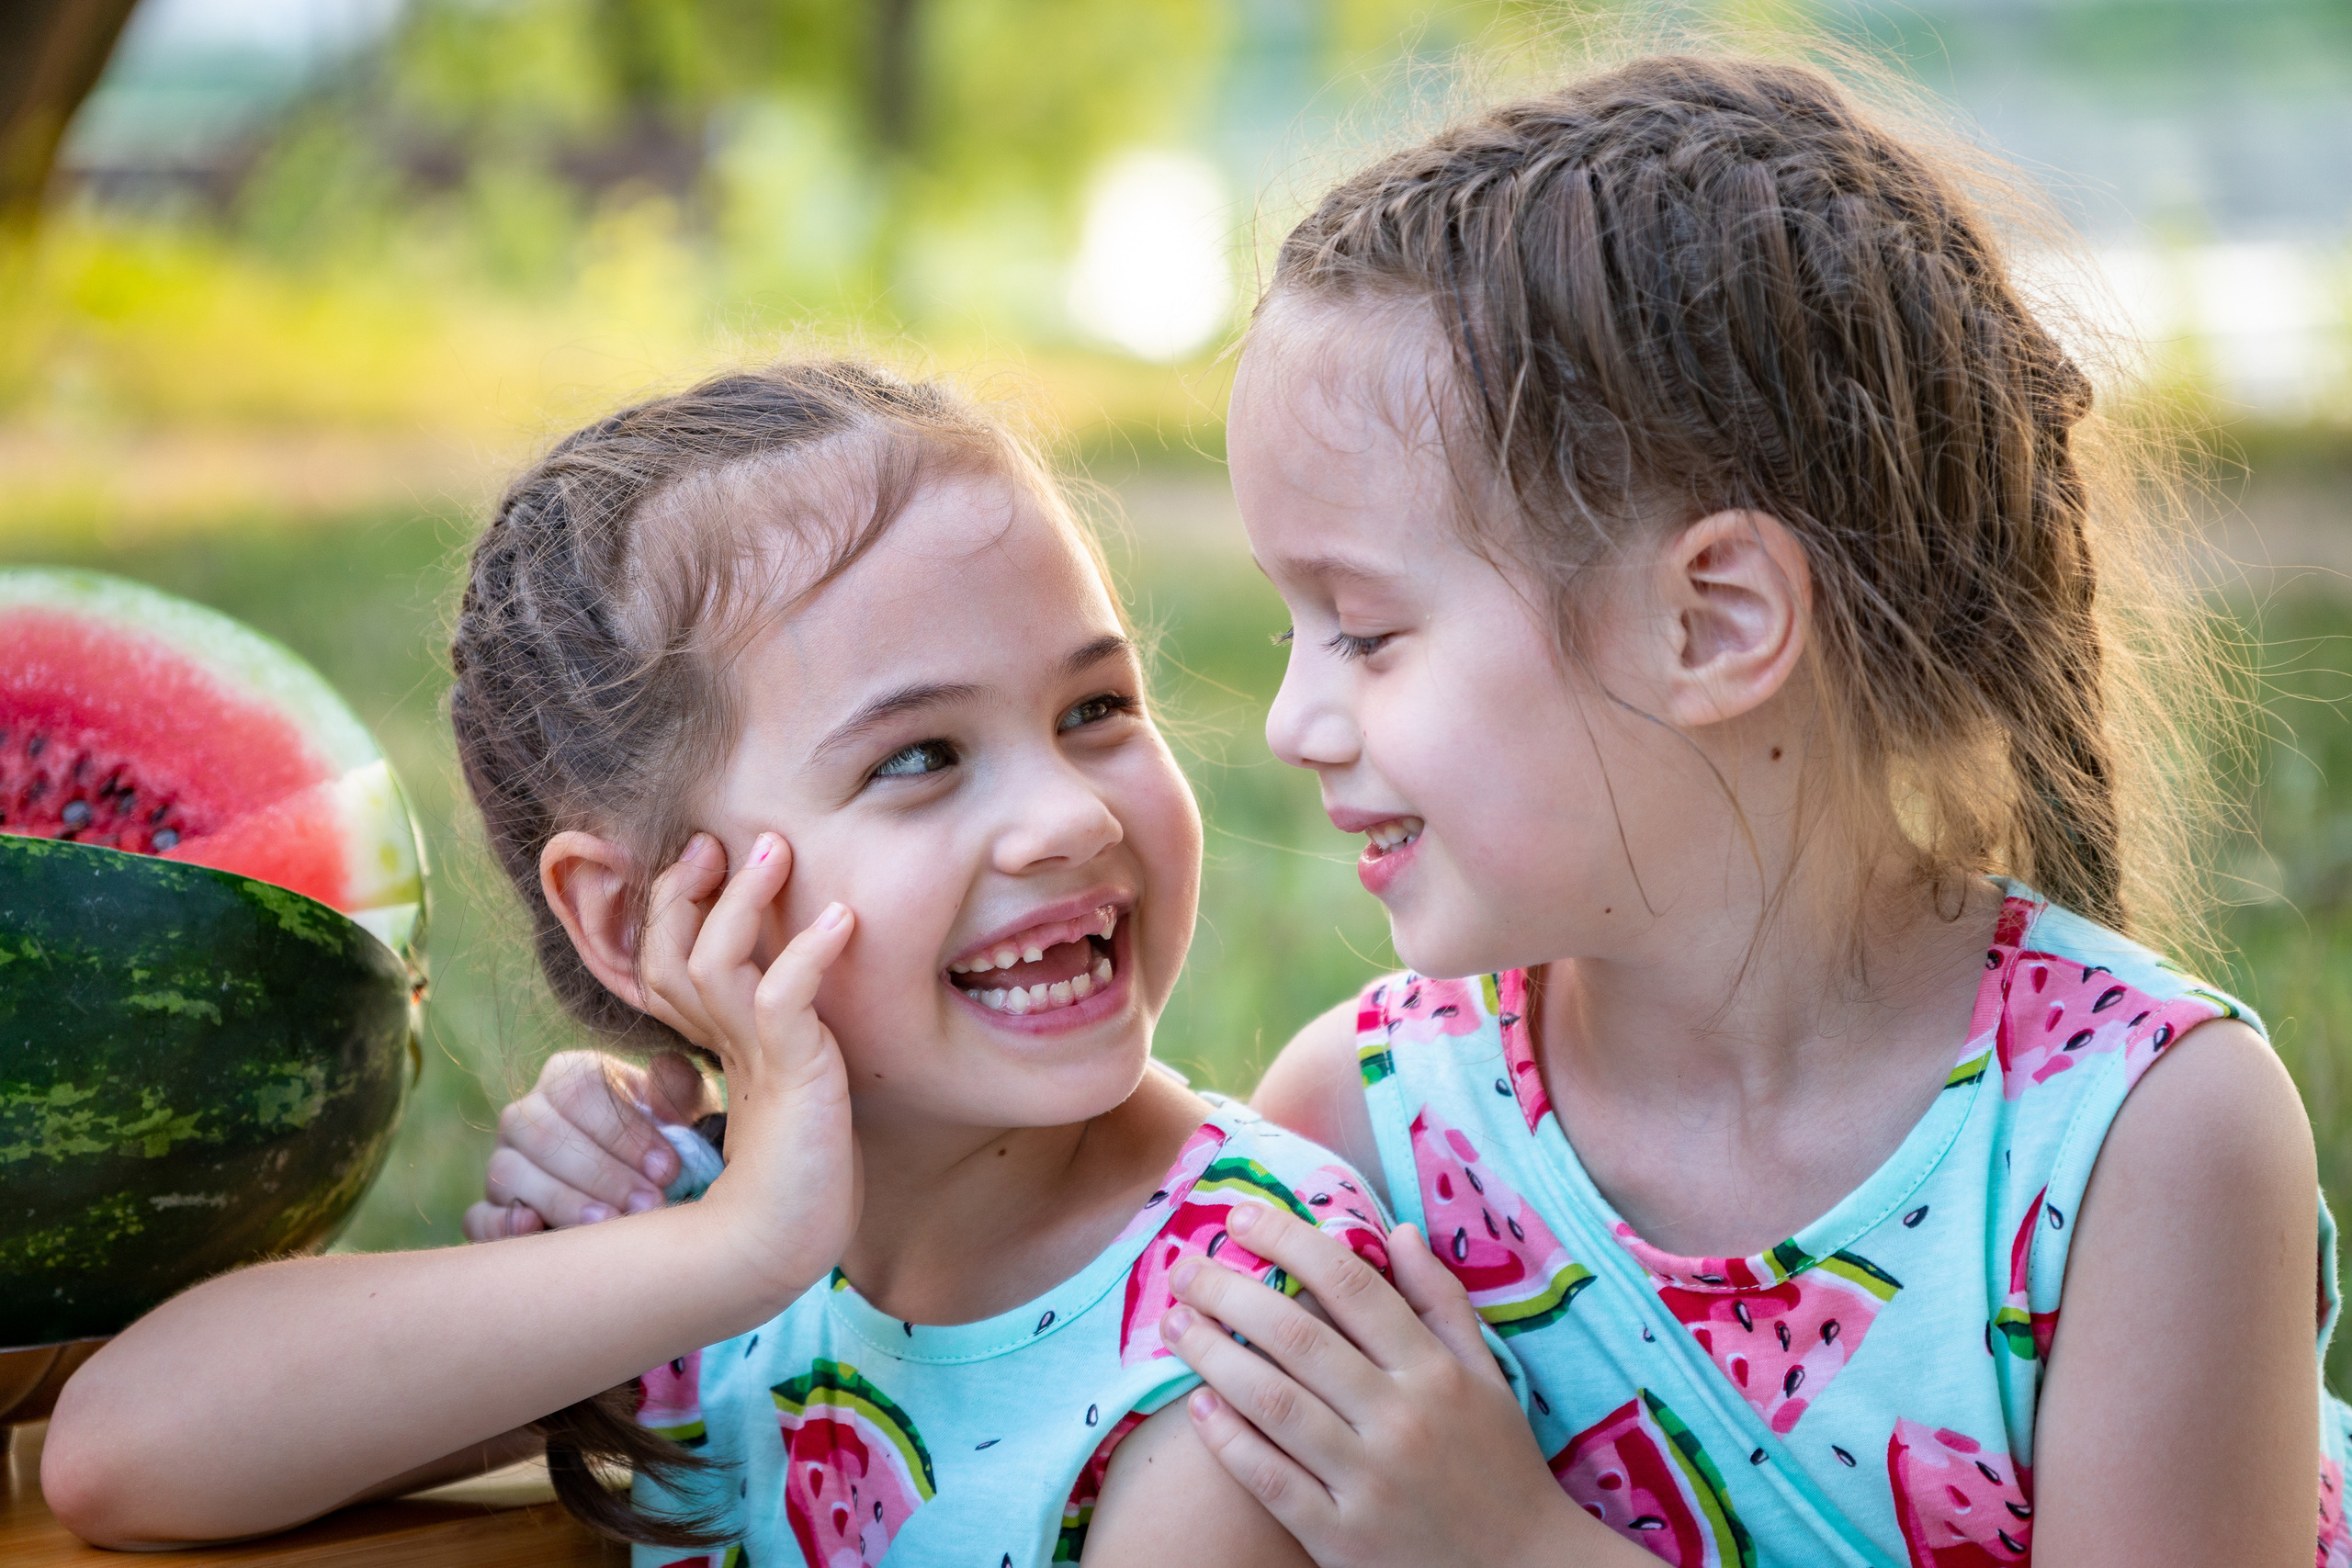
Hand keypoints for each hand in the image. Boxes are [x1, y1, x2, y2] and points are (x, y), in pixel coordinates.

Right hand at [462, 1051, 715, 1239]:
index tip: (668, 1168)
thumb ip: (678, 1089)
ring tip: (609, 1225)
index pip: (582, 1090)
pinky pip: (479, 1216)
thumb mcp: (684, 1112)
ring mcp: (502, 1162)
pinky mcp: (490, 1209)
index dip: (625, 1132)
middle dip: (603, 1174)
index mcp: (568, 1076)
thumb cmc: (667, 1142)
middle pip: (545, 1134)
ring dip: (562, 1201)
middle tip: (649, 1204)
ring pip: (510, 1173)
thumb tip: (666, 1073)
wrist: (644, 1190)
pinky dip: (502, 1226)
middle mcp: (525, 1114)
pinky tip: (537, 1231)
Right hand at [634, 831, 860, 1297]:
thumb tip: (817, 971)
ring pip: (717, 963)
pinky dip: (809, 954)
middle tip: (716, 841)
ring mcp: (751, 1057)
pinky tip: (841, 920)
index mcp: (716, 1041)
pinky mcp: (787, 1073)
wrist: (792, 1239)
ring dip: (745, 903)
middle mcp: (720, 1043)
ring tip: (775, 849)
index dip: (676, 909)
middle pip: (672, 954)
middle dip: (685, 894)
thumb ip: (787, 1031)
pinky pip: (784, 999)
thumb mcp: (792, 1079)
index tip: (706, 858)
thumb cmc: (804, 1167)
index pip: (671, 962)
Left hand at [1158, 1204, 1633, 1567]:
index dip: (1290, 1241)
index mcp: (1435, 1371)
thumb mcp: (1487, 1376)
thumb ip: (1443, 1302)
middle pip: (1298, 1338)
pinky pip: (1271, 1480)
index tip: (1241, 1216)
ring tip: (1175, 1324)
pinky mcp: (1341, 1538)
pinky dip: (1229, 1440)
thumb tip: (1399, 1232)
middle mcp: (1401, 1419)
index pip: (1351, 1285)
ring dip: (1213, 1356)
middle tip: (1183, 1266)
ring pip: (1274, 1403)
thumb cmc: (1499, 1464)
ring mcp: (1369, 1482)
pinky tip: (1198, 1405)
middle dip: (1230, 1292)